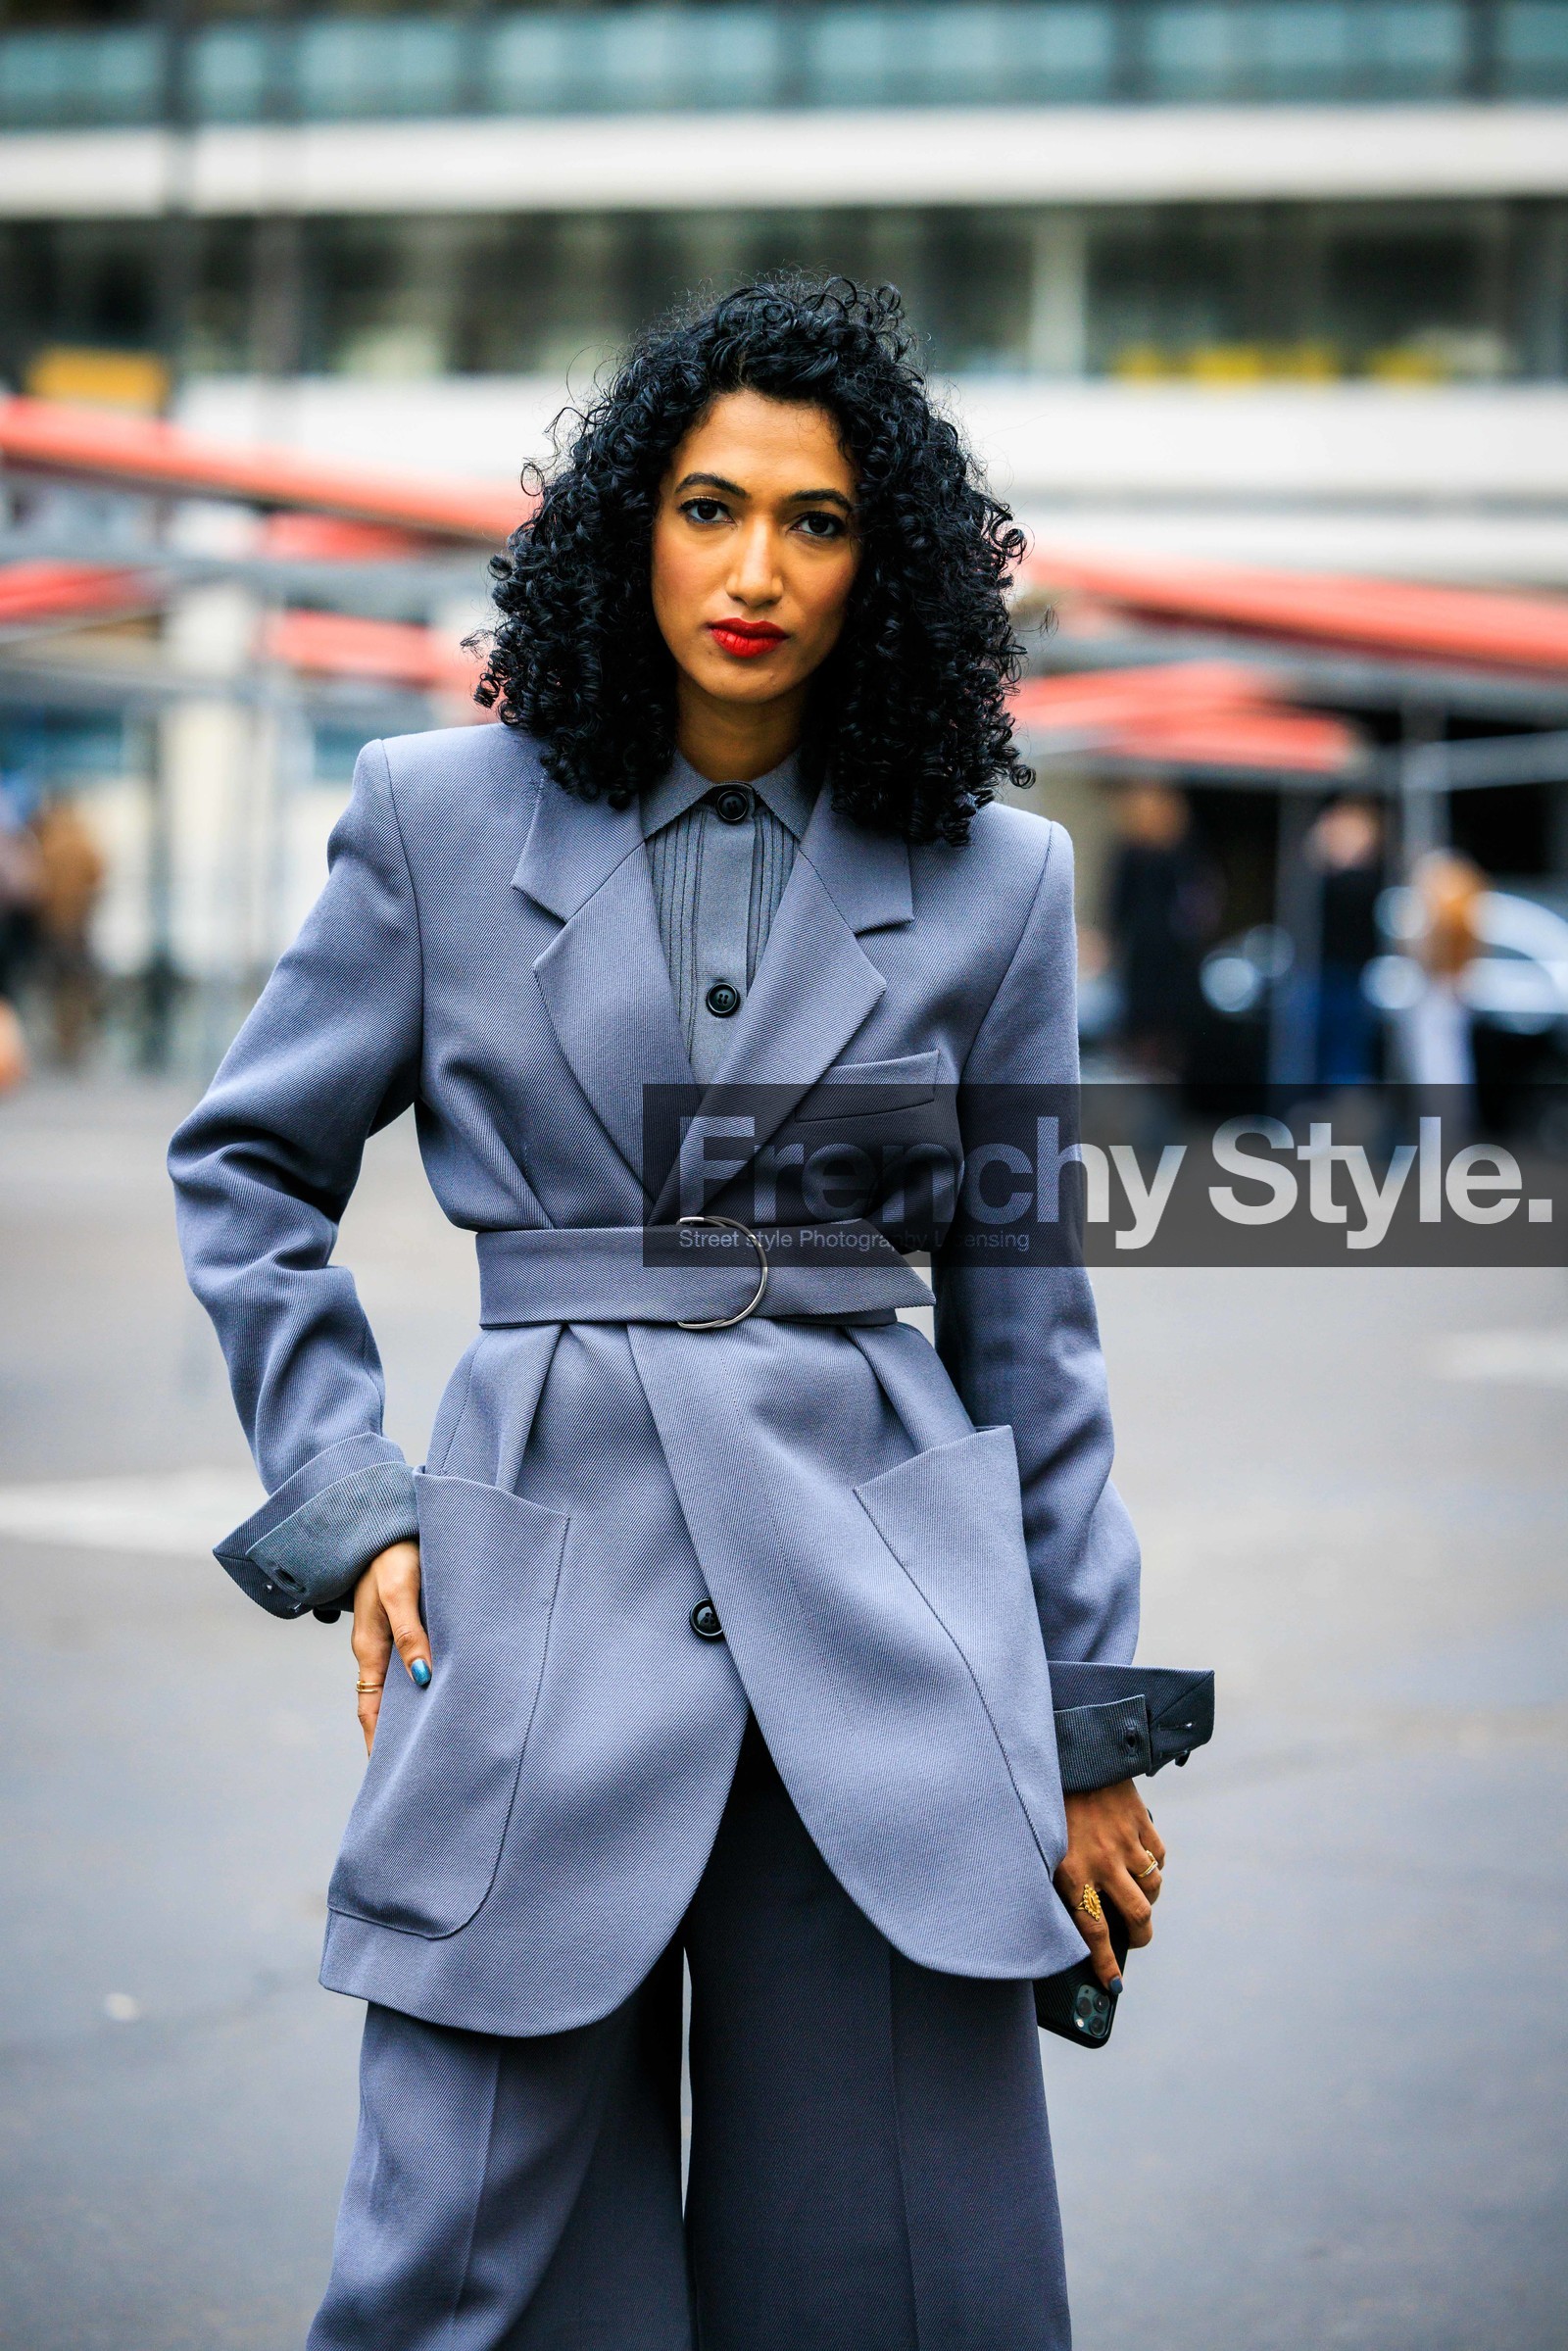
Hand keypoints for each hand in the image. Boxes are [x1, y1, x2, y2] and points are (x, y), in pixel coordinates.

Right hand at [350, 1539, 431, 1754]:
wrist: (391, 1523)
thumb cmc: (393, 1556)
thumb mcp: (399, 1594)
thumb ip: (410, 1634)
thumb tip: (423, 1679)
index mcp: (370, 1648)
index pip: (370, 1710)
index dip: (378, 1742)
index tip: (390, 1774)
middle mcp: (381, 1649)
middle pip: (388, 1704)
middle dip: (401, 1735)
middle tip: (425, 1767)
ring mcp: (396, 1638)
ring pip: (405, 1685)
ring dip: (419, 1710)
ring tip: (444, 1740)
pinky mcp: (414, 1625)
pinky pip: (420, 1662)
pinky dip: (430, 1682)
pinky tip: (453, 1693)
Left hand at [1055, 1780, 1165, 1990]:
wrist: (1067, 1753)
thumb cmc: (1044, 1803)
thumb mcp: (1038, 1845)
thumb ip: (1055, 1880)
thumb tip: (1069, 1920)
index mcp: (1071, 1871)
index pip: (1093, 1931)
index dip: (1106, 1963)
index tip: (1115, 1986)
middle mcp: (1102, 1860)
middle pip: (1137, 1915)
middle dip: (1140, 1935)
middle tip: (1136, 1937)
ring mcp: (1124, 1840)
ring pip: (1152, 1888)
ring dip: (1147, 1899)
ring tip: (1136, 1896)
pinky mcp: (1140, 1820)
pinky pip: (1158, 1856)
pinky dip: (1154, 1865)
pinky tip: (1141, 1863)